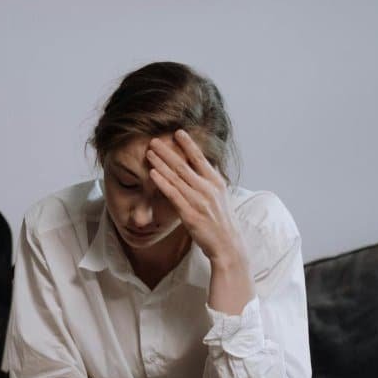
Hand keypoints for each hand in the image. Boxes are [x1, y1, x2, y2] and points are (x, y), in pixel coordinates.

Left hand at [147, 129, 255, 314]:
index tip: (178, 132)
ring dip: (161, 163)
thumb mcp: (219, 197)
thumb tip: (201, 168)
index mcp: (216, 182)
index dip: (188, 144)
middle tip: (154, 139)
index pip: (201, 158)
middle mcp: (208, 188)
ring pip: (176, 177)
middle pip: (184, 164)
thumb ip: (209, 182)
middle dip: (168, 150)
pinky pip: (173, 194)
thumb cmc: (221, 222)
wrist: (228, 245)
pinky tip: (153, 173)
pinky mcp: (190, 214)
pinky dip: (162, 182)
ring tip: (149, 152)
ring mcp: (199, 200)